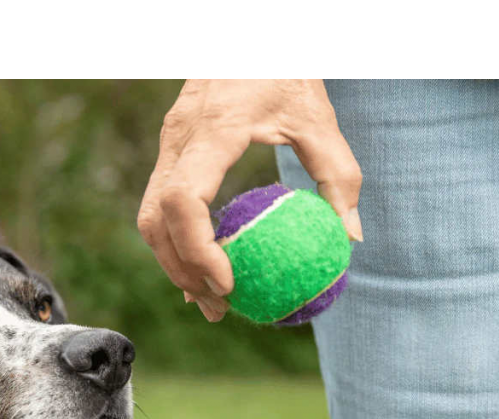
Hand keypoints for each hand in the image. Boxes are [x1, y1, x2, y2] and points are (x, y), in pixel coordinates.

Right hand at [137, 79, 362, 321]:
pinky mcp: (170, 151)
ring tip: (209, 298)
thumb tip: (349, 239)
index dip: (197, 248)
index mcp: (211, 130)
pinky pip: (159, 206)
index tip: (228, 281)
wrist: (247, 32)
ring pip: (149, 219)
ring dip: (174, 263)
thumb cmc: (286, 67)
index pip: (182, 200)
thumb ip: (337, 175)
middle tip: (217, 306)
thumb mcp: (320, 116)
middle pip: (155, 221)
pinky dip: (176, 242)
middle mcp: (178, 140)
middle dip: (181, 270)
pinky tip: (201, 267)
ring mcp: (168, 145)